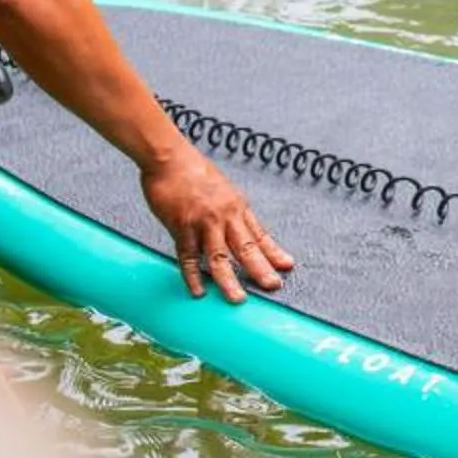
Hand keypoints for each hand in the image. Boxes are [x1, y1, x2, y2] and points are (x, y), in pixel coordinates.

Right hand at [143, 145, 294, 302]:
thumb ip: (229, 211)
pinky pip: (189, 255)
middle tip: (274, 286)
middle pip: (246, 247)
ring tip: (237, 299)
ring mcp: (204, 222)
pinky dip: (193, 275)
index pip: (260, 234)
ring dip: (229, 280)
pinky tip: (198, 291)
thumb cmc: (193, 172)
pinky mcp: (181, 225)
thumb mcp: (222, 190)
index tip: (288, 266)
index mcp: (237, 207)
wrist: (169, 158)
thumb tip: (238, 226)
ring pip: (220, 256)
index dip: (274, 252)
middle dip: (261, 268)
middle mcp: (225, 215)